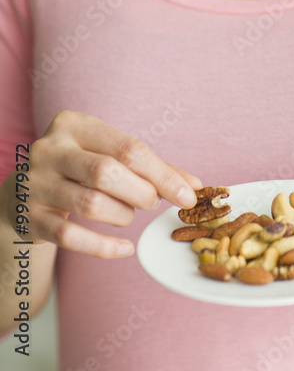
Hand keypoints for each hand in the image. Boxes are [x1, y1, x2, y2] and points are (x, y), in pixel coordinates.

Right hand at [0, 110, 201, 258]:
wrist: (19, 194)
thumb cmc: (77, 169)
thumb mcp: (106, 155)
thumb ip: (150, 167)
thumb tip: (194, 186)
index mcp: (74, 125)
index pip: (127, 148)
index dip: (162, 174)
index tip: (188, 195)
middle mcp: (50, 150)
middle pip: (107, 172)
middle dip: (141, 192)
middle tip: (151, 203)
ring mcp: (35, 184)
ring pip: (90, 203)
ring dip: (122, 215)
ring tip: (129, 215)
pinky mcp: (29, 218)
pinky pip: (71, 237)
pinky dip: (104, 247)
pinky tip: (125, 248)